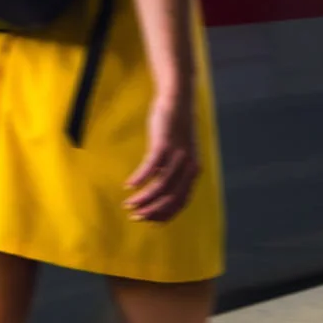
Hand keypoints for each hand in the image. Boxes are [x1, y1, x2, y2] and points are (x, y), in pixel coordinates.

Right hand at [125, 95, 199, 222]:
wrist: (178, 101)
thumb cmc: (176, 130)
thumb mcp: (179, 154)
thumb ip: (173, 172)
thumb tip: (158, 192)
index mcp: (193, 171)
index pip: (181, 202)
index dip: (164, 215)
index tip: (148, 220)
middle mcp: (189, 166)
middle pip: (171, 198)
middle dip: (152, 211)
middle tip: (135, 216)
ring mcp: (178, 155)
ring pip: (160, 186)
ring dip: (143, 199)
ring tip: (128, 204)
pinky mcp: (165, 144)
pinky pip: (151, 167)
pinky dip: (139, 179)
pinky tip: (128, 185)